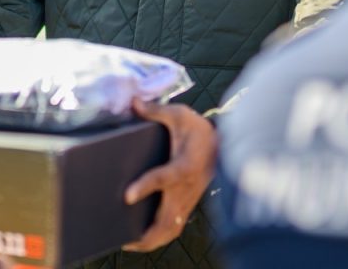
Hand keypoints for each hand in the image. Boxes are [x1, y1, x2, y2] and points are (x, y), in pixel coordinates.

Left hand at [121, 99, 217, 252]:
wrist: (224, 144)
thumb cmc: (199, 129)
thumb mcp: (180, 115)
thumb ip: (156, 111)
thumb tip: (134, 102)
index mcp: (185, 165)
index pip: (164, 178)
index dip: (146, 186)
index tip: (127, 196)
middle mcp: (187, 188)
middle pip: (168, 219)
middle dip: (147, 234)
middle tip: (123, 239)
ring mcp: (188, 200)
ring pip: (171, 229)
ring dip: (152, 240)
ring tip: (129, 244)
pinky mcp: (187, 204)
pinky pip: (174, 227)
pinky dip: (159, 237)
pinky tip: (143, 239)